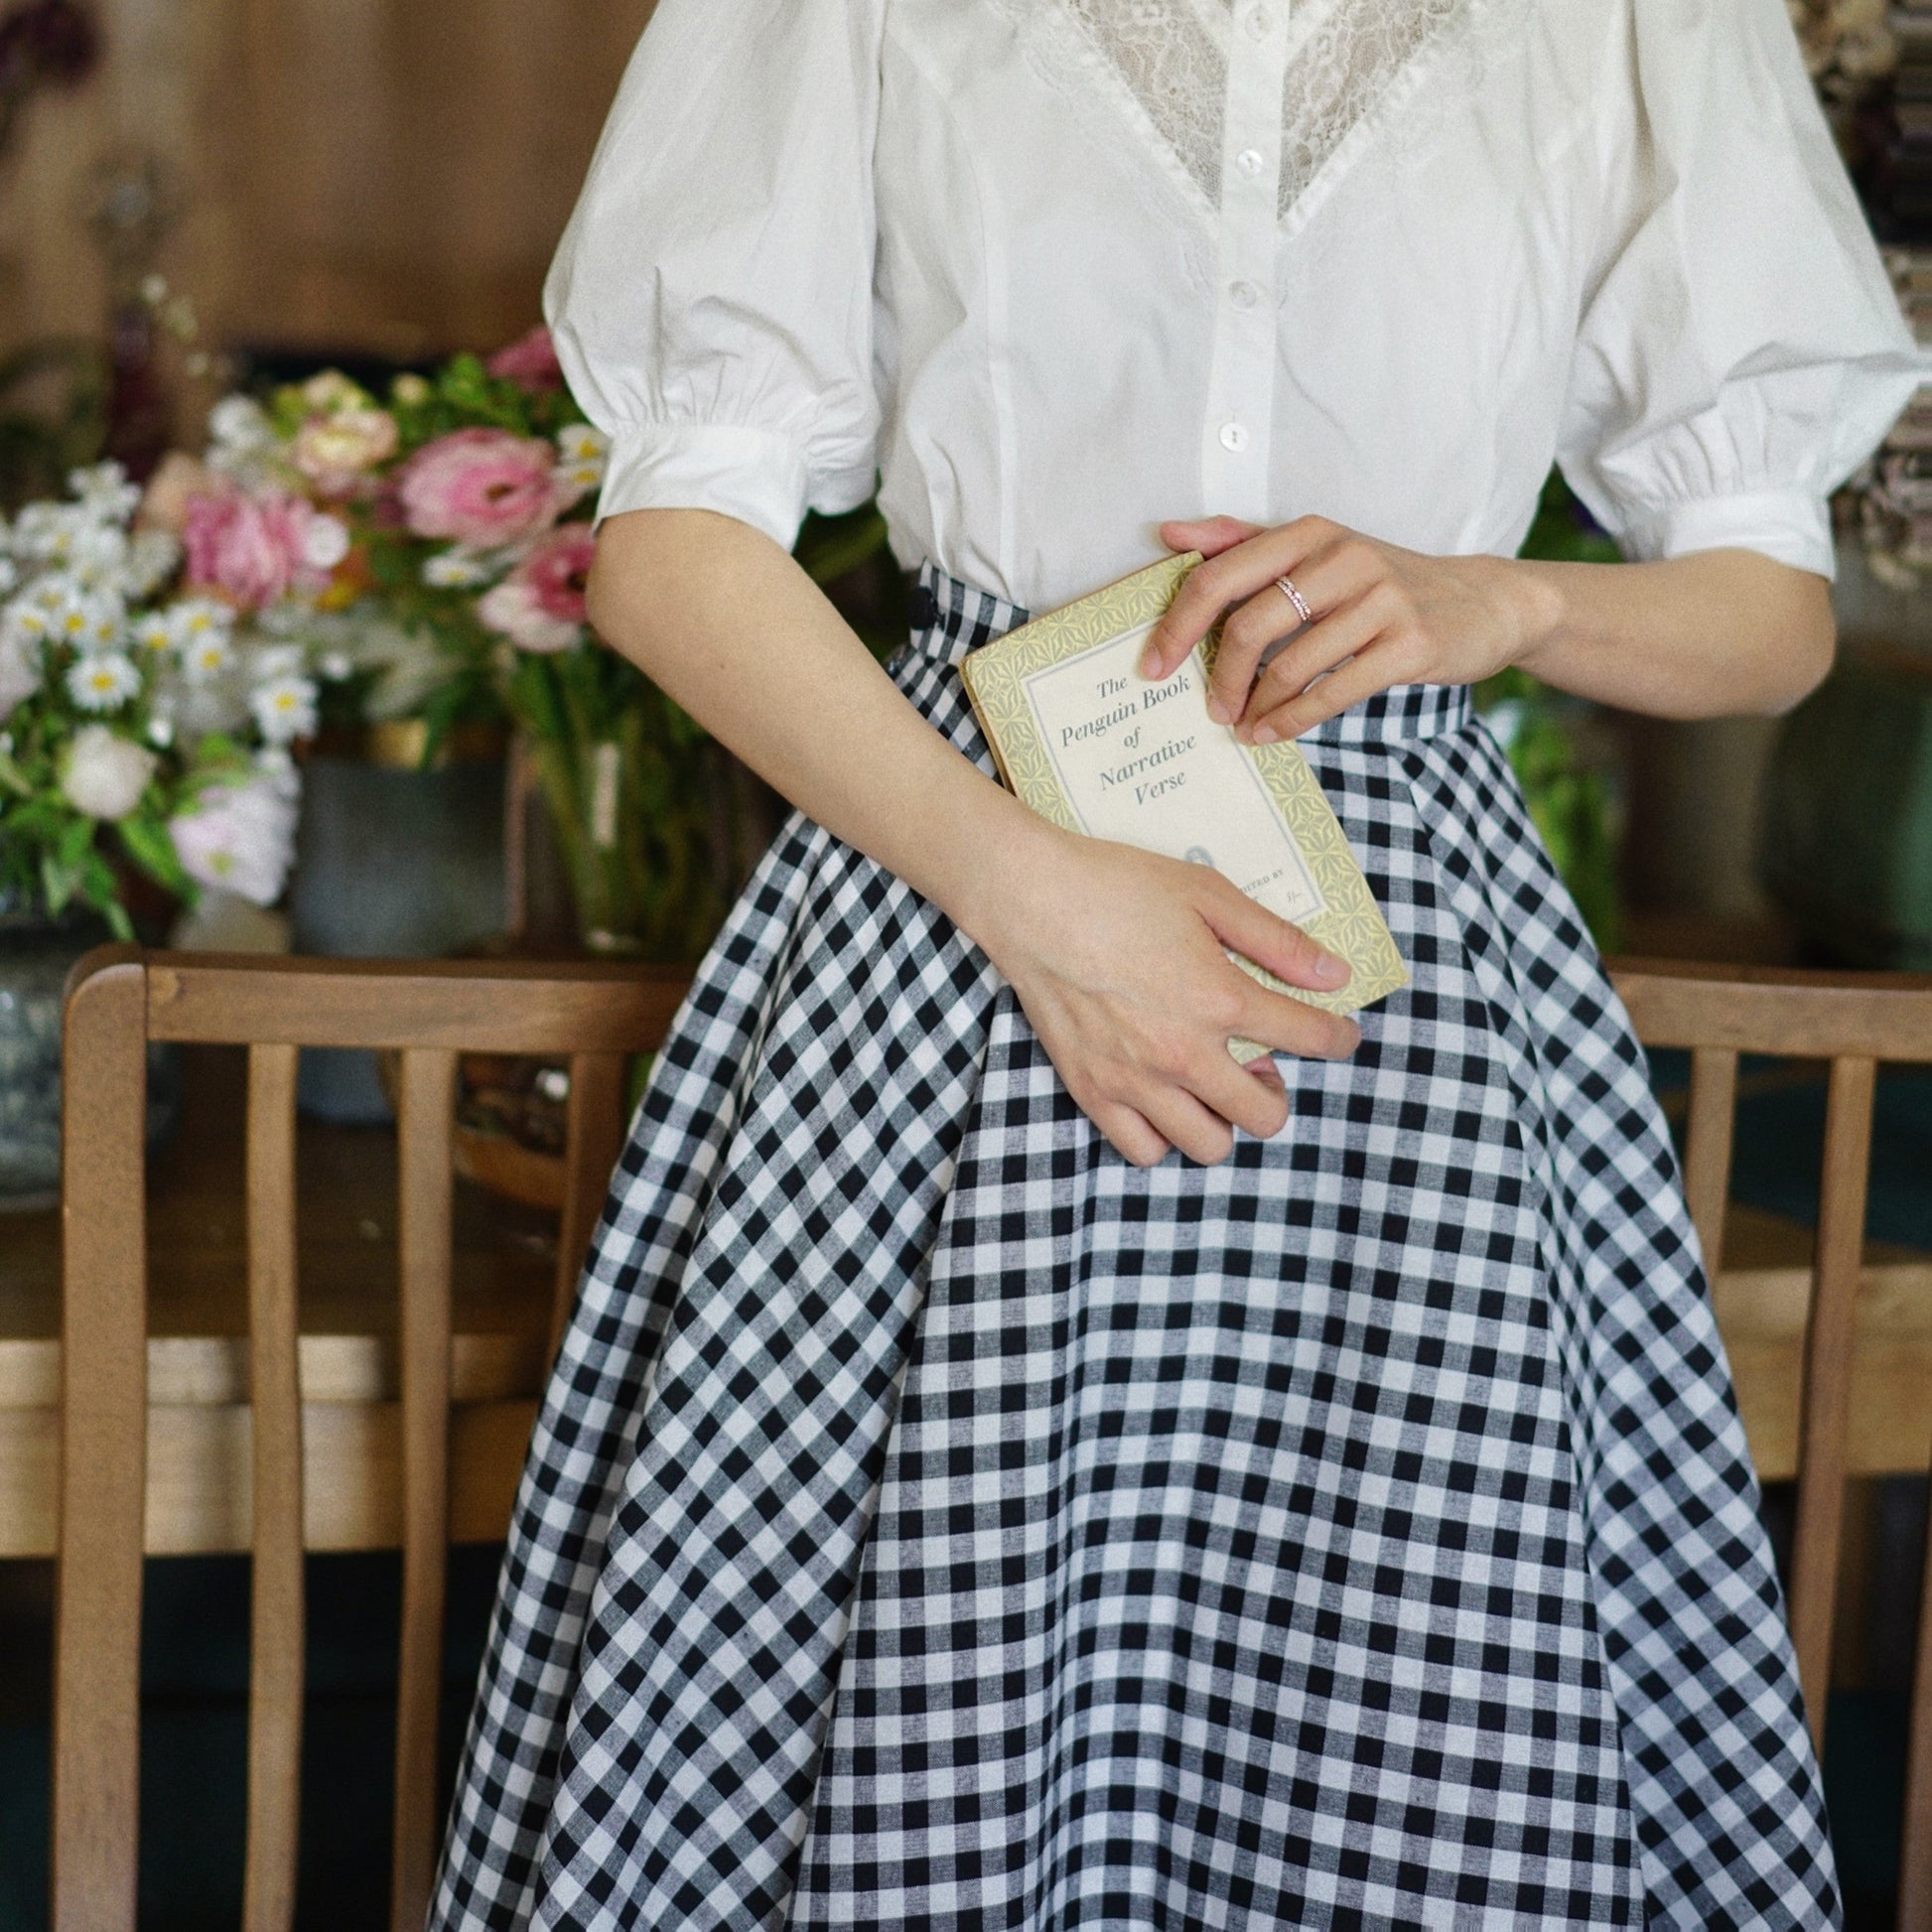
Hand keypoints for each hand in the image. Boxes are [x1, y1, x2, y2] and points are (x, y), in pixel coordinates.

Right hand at [970, 820, 1361, 1167]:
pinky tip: (1163, 1099)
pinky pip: (1145, 1150)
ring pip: (1210, 1144)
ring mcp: (1136, 1081)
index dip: (1339, 1037)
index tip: (1339, 1034)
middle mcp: (1183, 1052)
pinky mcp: (1093, 1092)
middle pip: (1265, 1115)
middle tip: (1261, 1062)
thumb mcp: (1208, 894)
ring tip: (1211, 1084)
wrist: (1031, 900)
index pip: (1310, 1038)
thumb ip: (1276, 941)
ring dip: (1223, 1119)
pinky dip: (1163, 1134)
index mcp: (1220, 998)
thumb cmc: (1118, 887)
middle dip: (1278, 1092)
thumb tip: (1333, 976)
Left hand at [1143, 514, 1556, 741]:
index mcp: (1309, 533)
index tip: (1153, 666)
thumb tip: (1169, 534)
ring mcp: (1380, 601)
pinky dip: (1292, 720)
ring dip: (1256, 706)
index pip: (1220, 575)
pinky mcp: (1409, 645)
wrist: (1483, 602)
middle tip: (1211, 709)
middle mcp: (1343, 558)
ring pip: (1290, 665)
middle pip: (1249, 624)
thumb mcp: (1317, 551)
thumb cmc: (1382, 583)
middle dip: (1219, 677)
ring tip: (1243, 726)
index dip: (1178, 625)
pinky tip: (1272, 734)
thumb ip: (1242, 542)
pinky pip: (1333, 691)